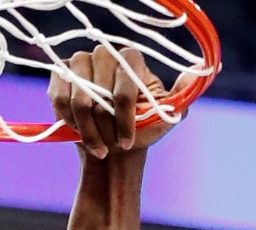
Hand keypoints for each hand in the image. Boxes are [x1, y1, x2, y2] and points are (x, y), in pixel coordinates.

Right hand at [49, 45, 179, 155]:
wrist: (113, 149)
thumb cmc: (141, 132)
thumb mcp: (166, 117)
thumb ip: (180, 96)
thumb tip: (197, 72)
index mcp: (131, 59)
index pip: (125, 83)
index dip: (124, 116)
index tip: (127, 142)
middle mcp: (105, 53)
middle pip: (98, 90)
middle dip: (104, 126)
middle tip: (111, 147)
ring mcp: (80, 62)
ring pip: (78, 96)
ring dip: (86, 128)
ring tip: (96, 146)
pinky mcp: (61, 75)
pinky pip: (58, 96)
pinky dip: (68, 119)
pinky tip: (78, 132)